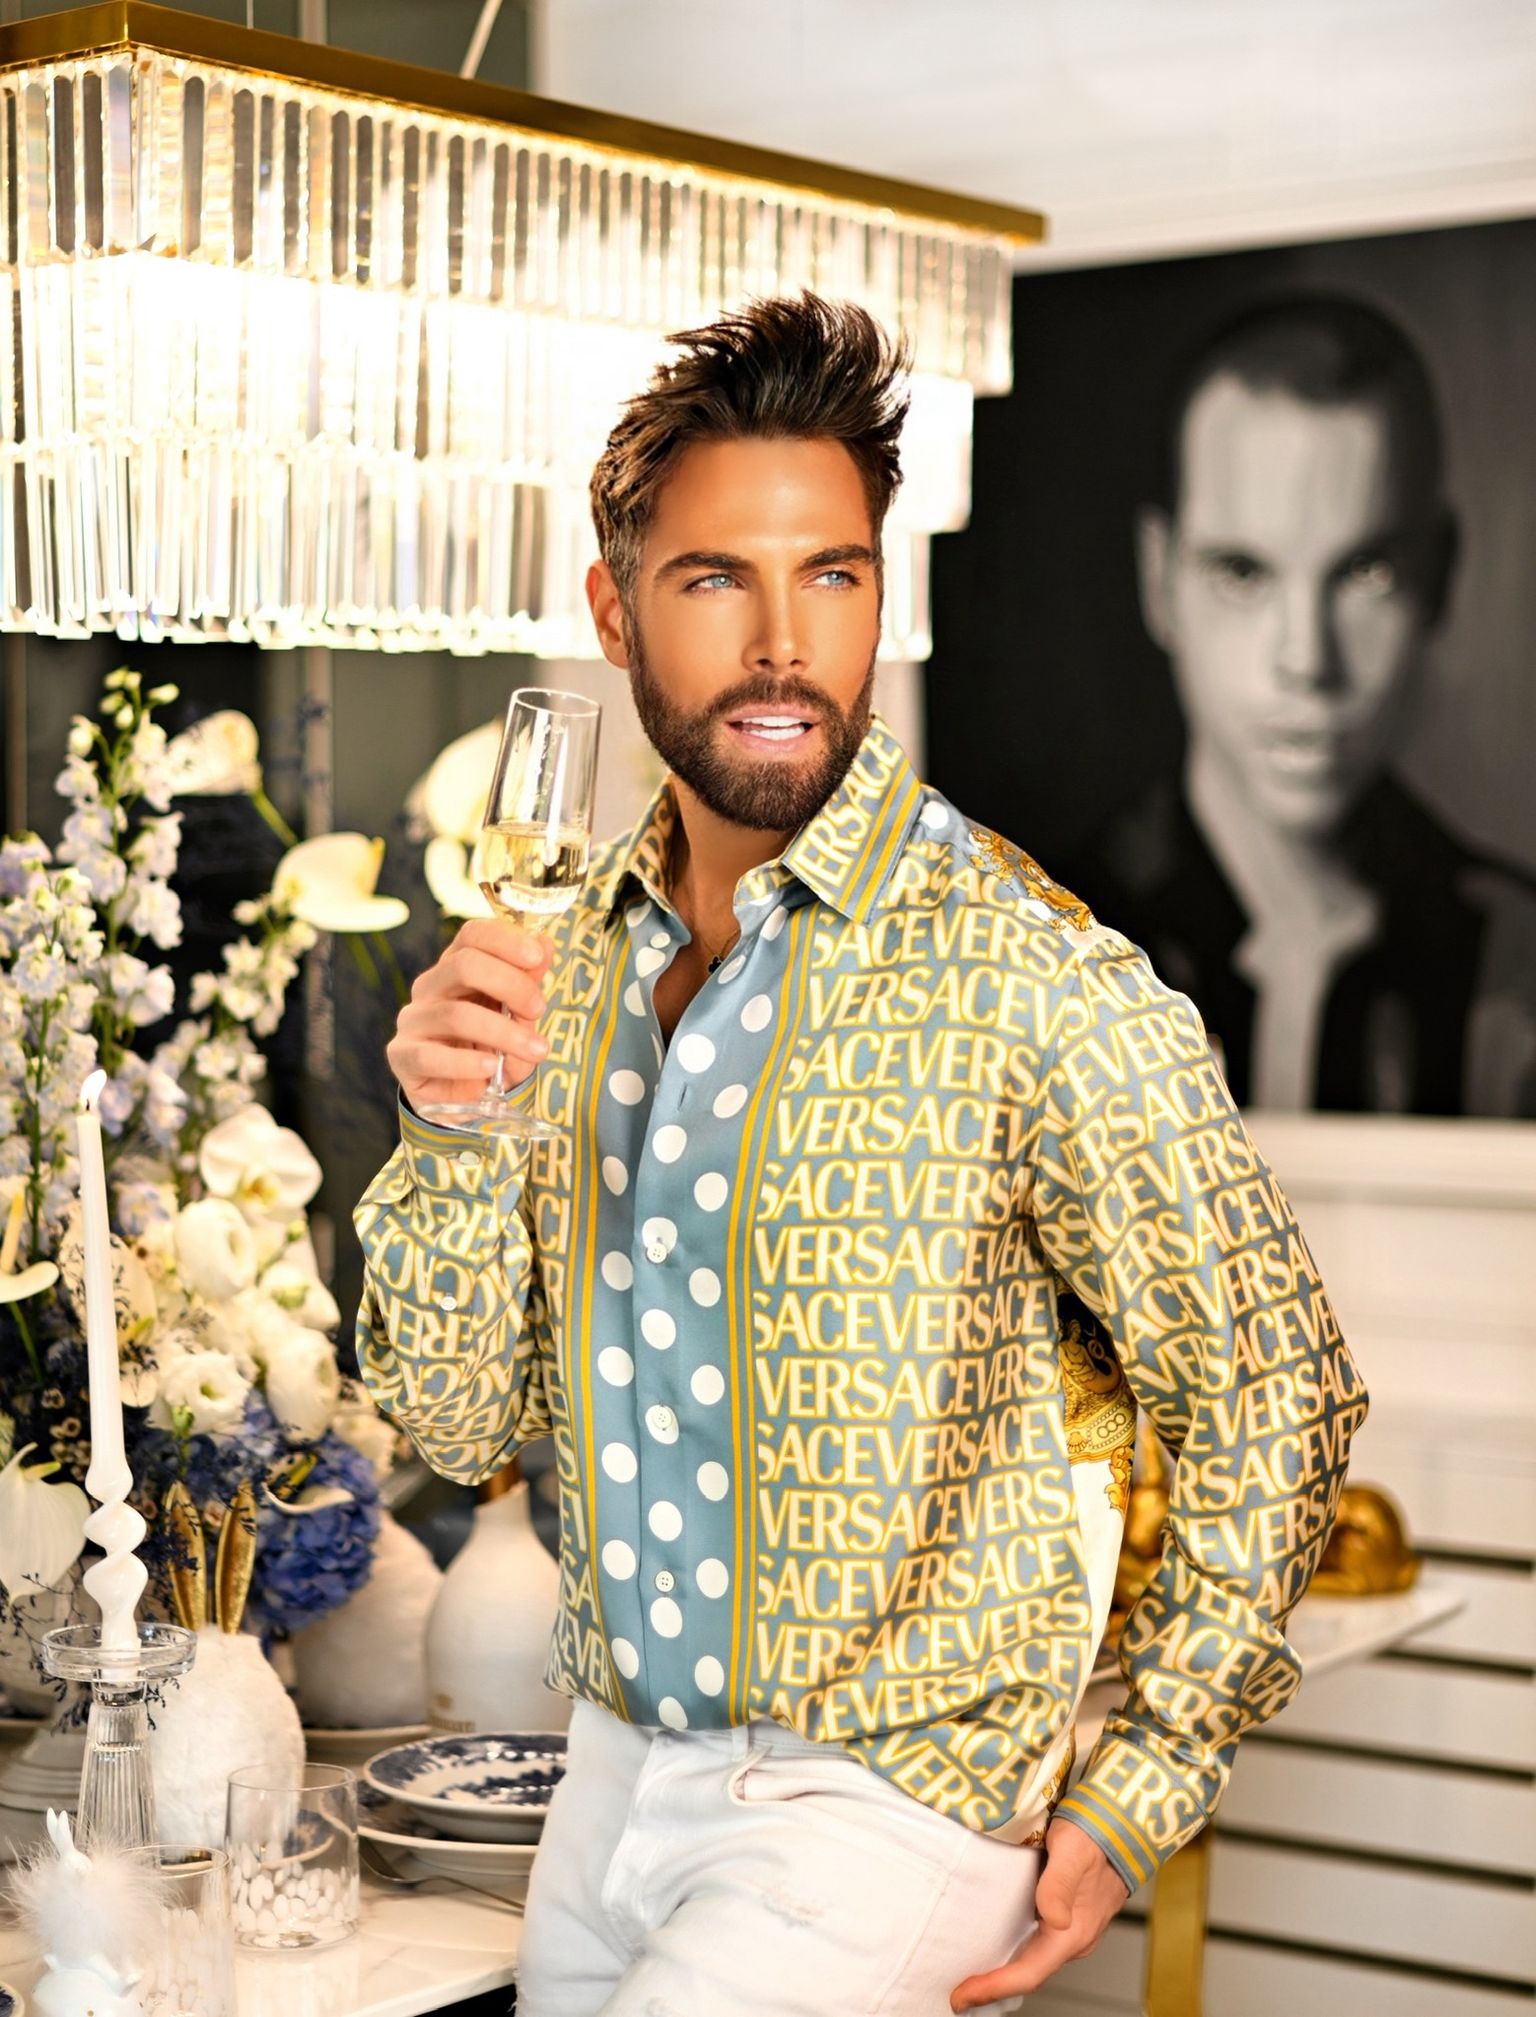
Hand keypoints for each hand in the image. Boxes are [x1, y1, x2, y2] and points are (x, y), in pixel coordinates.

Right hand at [386, 918, 553, 1110]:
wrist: (464, 1098)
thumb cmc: (491, 1048)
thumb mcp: (518, 1017)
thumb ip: (528, 983)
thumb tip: (545, 944)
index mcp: (456, 967)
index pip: (473, 935)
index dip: (506, 940)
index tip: (537, 958)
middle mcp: (429, 987)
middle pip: (464, 965)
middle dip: (511, 984)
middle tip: (539, 1009)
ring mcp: (413, 1020)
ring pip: (456, 1015)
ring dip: (504, 1033)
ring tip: (535, 1050)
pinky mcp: (402, 1055)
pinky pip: (431, 1056)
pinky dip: (466, 1062)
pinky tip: (490, 1068)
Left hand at [949, 1818, 1129, 2009]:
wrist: (1123, 1824)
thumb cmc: (1094, 1833)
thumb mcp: (1072, 1850)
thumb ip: (1060, 1883)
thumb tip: (1052, 1918)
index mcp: (1072, 1932)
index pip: (1028, 1973)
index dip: (994, 1988)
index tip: (961, 1996)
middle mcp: (1073, 1938)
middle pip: (1028, 1974)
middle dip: (993, 1988)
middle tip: (958, 1994)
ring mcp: (1073, 1929)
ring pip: (1033, 1961)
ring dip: (1003, 1972)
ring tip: (972, 1975)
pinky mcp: (1069, 1916)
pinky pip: (1038, 1945)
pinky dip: (1015, 1954)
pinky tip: (999, 1946)